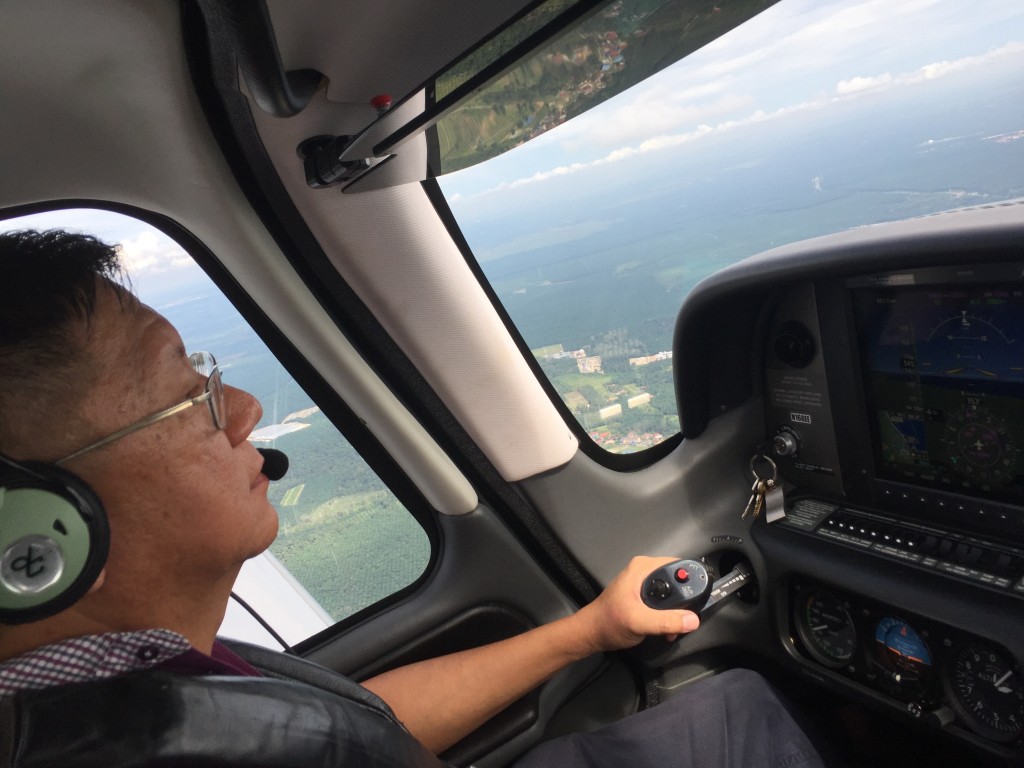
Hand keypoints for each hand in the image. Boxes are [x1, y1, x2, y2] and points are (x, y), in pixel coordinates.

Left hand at [573, 556, 700, 653]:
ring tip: (672, 631)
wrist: (592, 634)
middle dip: (684, 603)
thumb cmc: (610, 623)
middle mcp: (646, 571)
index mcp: (644, 567)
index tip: (699, 601)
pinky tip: (666, 631)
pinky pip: (667, 604)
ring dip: (677, 614)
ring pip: (674, 595)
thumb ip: (666, 620)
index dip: (692, 582)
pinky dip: (669, 617)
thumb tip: (693, 620)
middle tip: (684, 621)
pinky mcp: (646, 598)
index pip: (679, 567)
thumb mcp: (639, 622)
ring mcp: (646, 585)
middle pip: (679, 582)